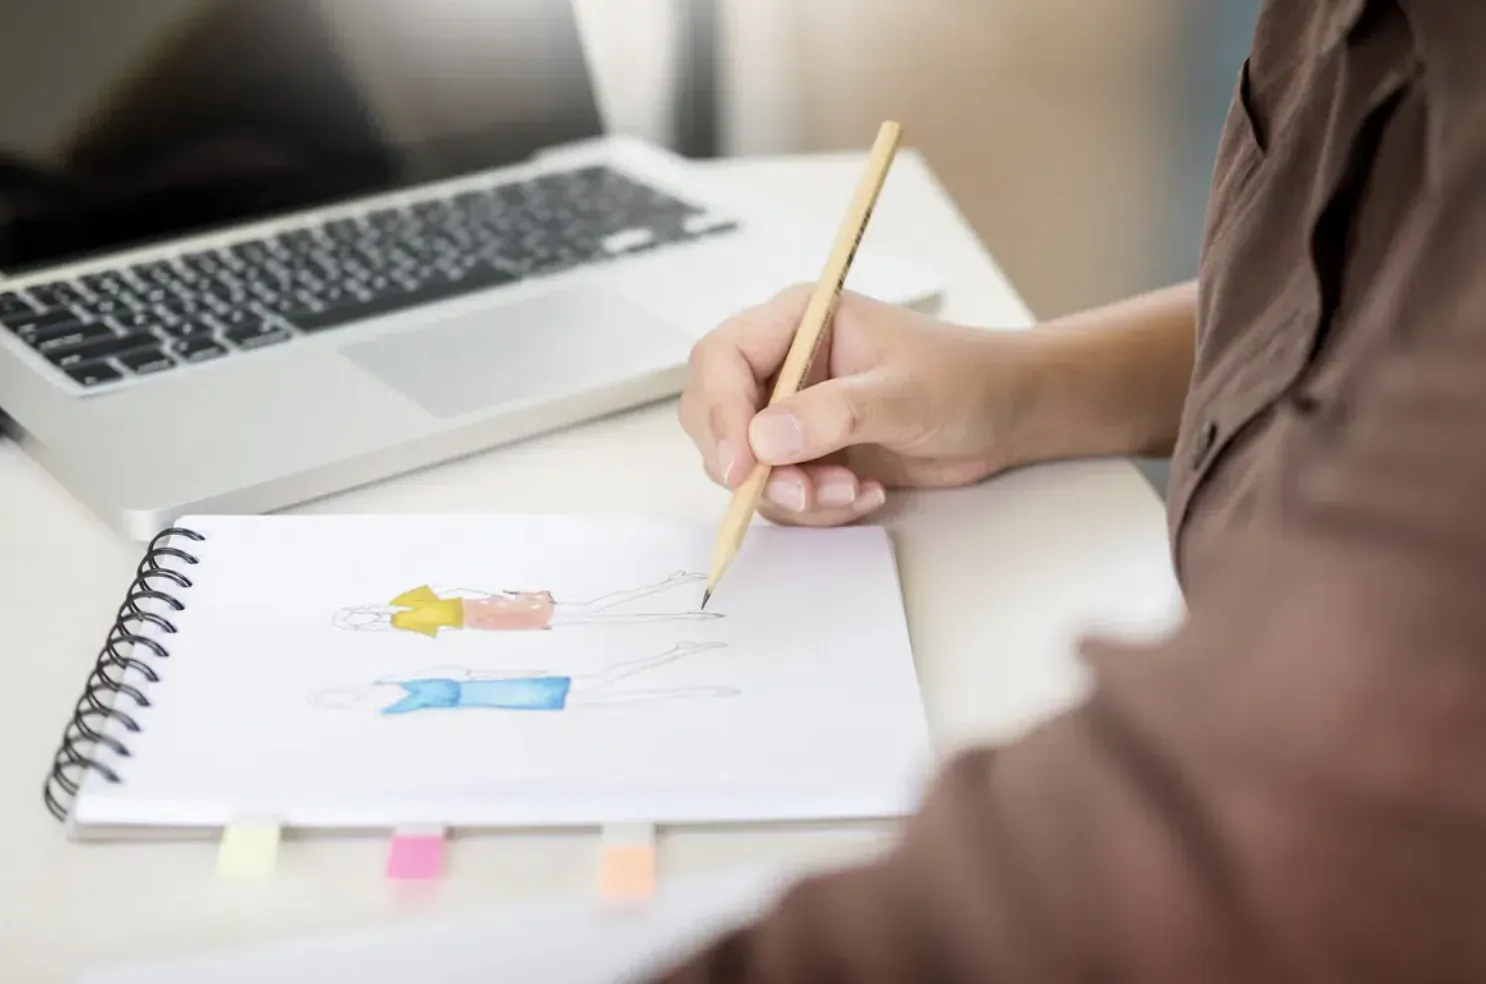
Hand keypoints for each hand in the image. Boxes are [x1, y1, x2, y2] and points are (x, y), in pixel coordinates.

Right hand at [679, 286, 1041, 525]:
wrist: (1005, 417)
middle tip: (805, 494)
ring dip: (793, 495)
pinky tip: (865, 494)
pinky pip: (778, 493)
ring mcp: (791, 412)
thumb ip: (835, 413)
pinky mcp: (806, 454)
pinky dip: (815, 507)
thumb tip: (764, 440)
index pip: (720, 359)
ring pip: (745, 466)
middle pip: (714, 417)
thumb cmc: (964, 381)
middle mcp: (782, 364)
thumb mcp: (905, 394)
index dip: (720, 413)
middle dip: (752, 467)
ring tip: (855, 492)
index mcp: (796, 321)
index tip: (743, 466)